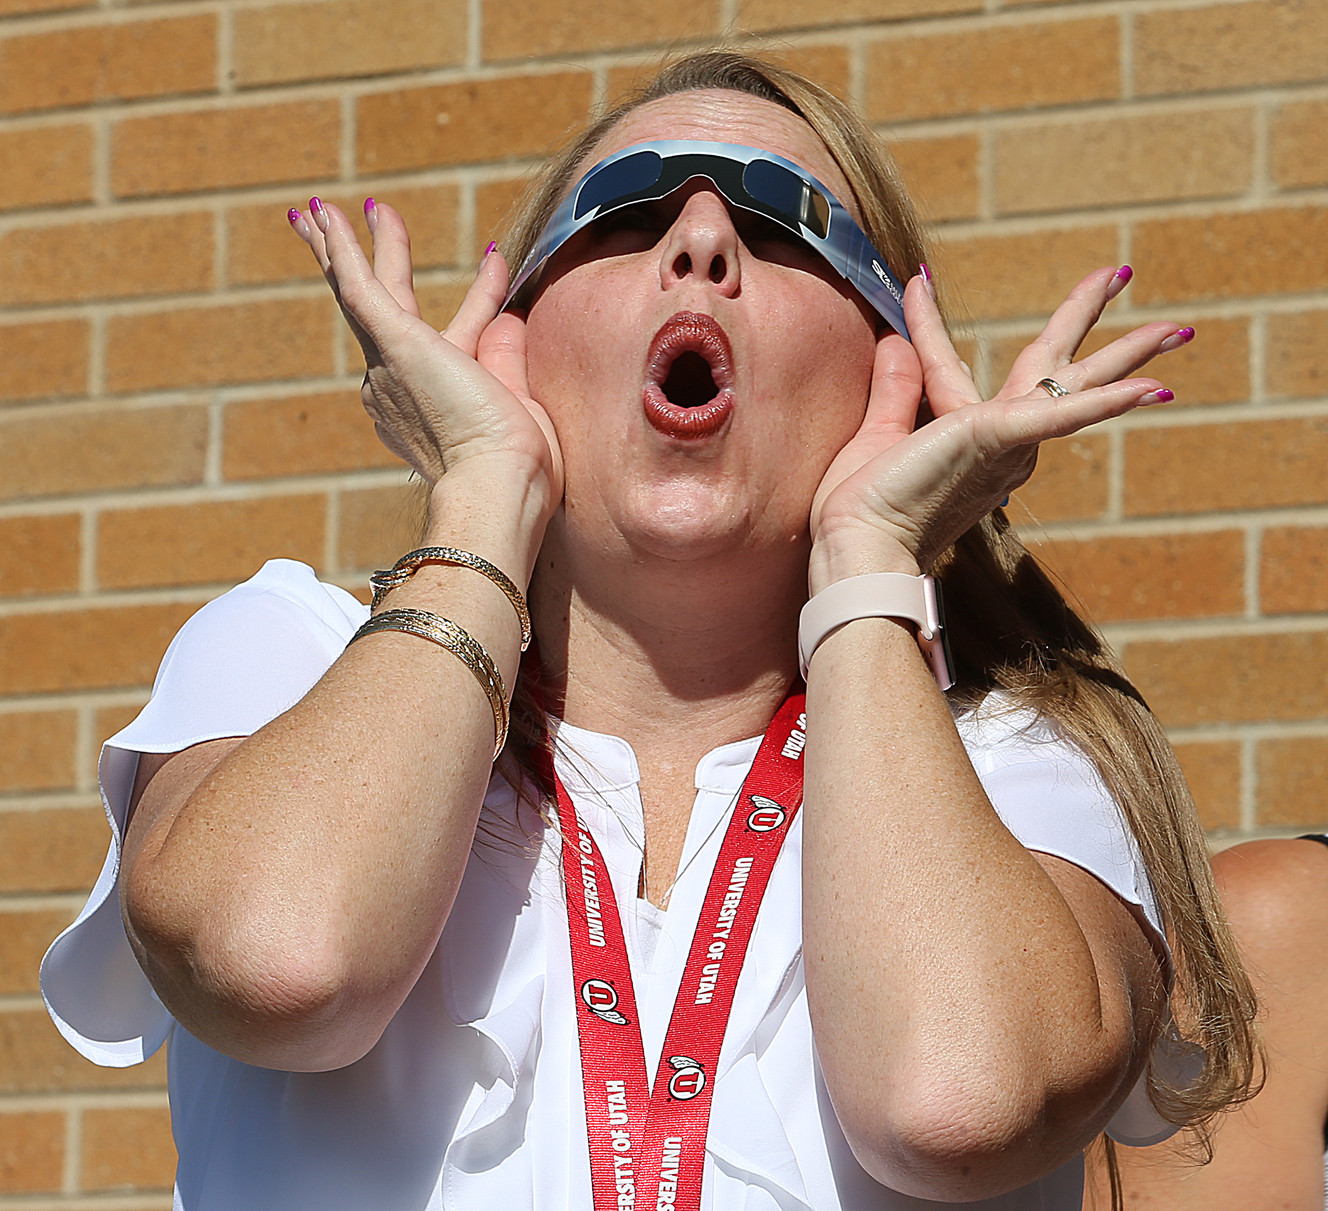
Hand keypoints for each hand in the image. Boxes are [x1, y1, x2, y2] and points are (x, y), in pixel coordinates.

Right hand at [289, 200, 562, 511]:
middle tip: (341, 233)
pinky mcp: (393, 343)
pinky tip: (322, 213)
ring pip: (363, 292)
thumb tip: (510, 316)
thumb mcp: (520, 400)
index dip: (482, 297)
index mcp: (439, 404)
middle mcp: (401, 385)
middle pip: (383, 311)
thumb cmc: (519, 466)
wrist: (499, 485)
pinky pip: (358, 285)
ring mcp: (390, 365)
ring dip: (345, 246)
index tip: (498, 263)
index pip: (459, 335)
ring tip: (322, 209)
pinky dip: (341, 247)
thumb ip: (508, 357)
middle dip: (367, 267)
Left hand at [809, 265, 1182, 583]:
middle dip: (1084, 318)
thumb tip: (894, 337)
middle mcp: (997, 440)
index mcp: (961, 436)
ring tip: (1177, 327)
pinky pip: (1062, 414)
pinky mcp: (1003, 438)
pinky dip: (1106, 401)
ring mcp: (1007, 440)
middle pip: (1051, 367)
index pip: (946, 363)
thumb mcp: (875, 434)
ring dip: (1128, 353)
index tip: (919, 277)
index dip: (928, 320)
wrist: (862, 547)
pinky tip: (1155, 389)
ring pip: (1076, 383)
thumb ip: (893, 386)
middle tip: (1117, 272)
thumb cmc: (864, 508)